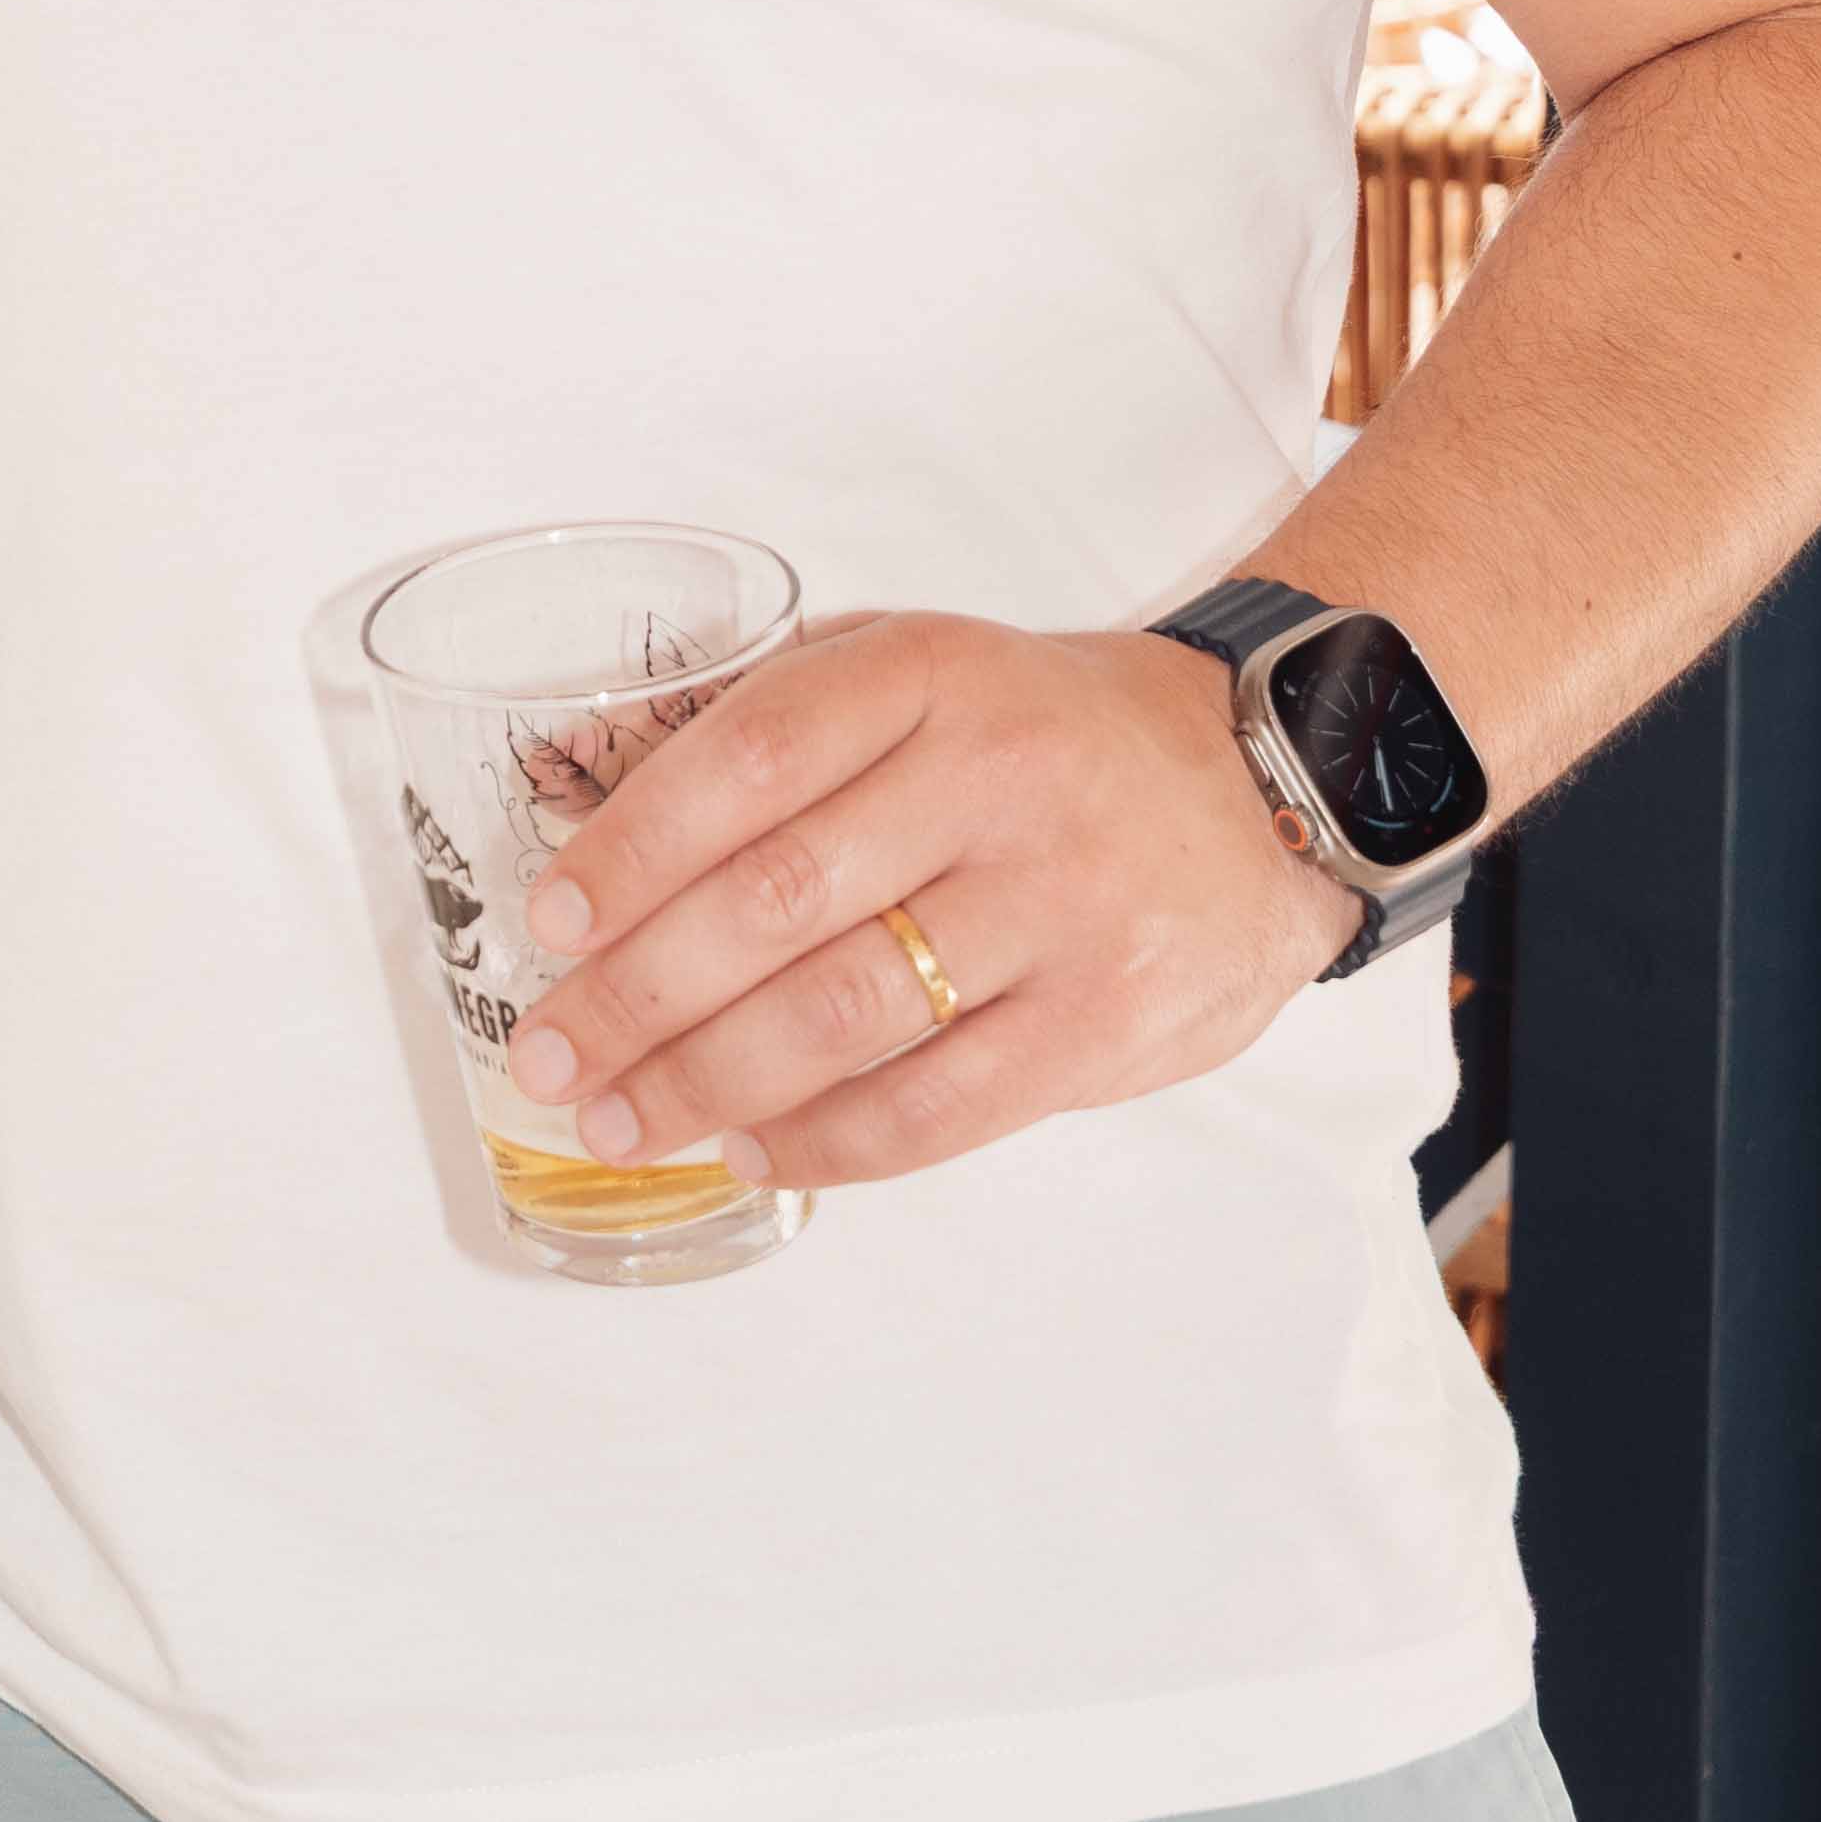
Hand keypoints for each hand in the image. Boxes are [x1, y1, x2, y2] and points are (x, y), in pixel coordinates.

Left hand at [505, 610, 1348, 1199]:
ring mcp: (1059, 905)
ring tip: (620, 1121)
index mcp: (931, 674)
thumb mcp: (928, 671)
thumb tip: (605, 827)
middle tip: (553, 1053)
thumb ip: (789, 724)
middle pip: (777, 898)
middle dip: (639, 990)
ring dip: (707, 1081)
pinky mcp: (1105, 1021)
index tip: (552, 922)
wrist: (1268, 785)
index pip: (751, 755)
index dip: (635, 846)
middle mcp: (995, 780)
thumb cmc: (1049, 736)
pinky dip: (829, 1140)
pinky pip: (940, 1104)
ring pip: (845, 1012)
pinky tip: (750, 1150)